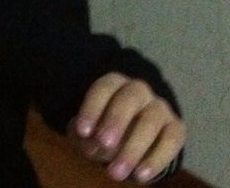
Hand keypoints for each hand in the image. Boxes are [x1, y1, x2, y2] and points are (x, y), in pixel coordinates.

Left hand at [69, 72, 185, 182]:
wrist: (133, 137)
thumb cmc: (103, 128)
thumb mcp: (89, 131)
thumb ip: (87, 135)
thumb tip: (94, 144)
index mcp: (113, 83)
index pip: (103, 89)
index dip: (92, 108)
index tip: (82, 132)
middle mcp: (138, 89)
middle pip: (129, 99)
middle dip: (116, 120)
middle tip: (104, 144)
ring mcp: (159, 107)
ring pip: (151, 121)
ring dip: (134, 147)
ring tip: (116, 173)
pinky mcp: (176, 127)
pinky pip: (171, 140)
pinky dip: (156, 159)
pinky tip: (140, 176)